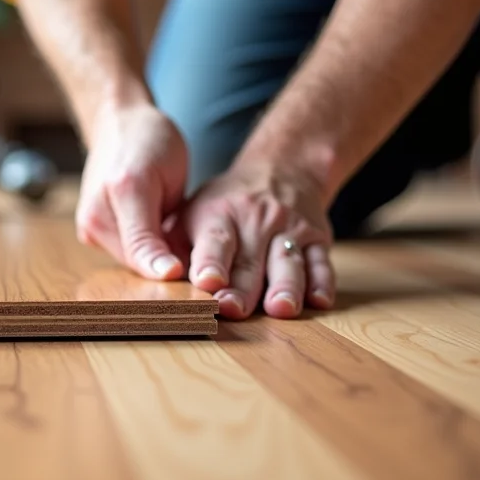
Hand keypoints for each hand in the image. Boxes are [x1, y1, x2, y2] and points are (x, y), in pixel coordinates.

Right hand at [76, 101, 188, 280]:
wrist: (120, 122)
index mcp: (114, 203)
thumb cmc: (149, 142)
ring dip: (159, 260)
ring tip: (187, 251)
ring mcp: (91, 227)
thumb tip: (165, 274)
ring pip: (135, 262)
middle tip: (202, 269)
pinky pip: (129, 252)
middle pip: (138, 265)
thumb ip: (155, 231)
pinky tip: (167, 240)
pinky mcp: (94, 231)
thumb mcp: (163, 178)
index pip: (143, 257)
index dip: (169, 272)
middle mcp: (94, 220)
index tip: (195, 284)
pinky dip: (149, 250)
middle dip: (168, 267)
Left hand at [179, 161, 334, 319]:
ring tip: (281, 309)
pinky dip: (323, 283)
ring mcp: (289, 229)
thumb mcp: (191, 212)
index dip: (211, 262)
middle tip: (234, 311)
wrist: (281, 169)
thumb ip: (174, 246)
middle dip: (243, 288)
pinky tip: (319, 301)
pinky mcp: (318, 238)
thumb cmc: (224, 205)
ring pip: (288, 262)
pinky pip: (322, 262)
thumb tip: (155, 281)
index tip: (207, 283)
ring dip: (286, 287)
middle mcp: (255, 221)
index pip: (215, 241)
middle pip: (250, 261)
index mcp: (219, 215)